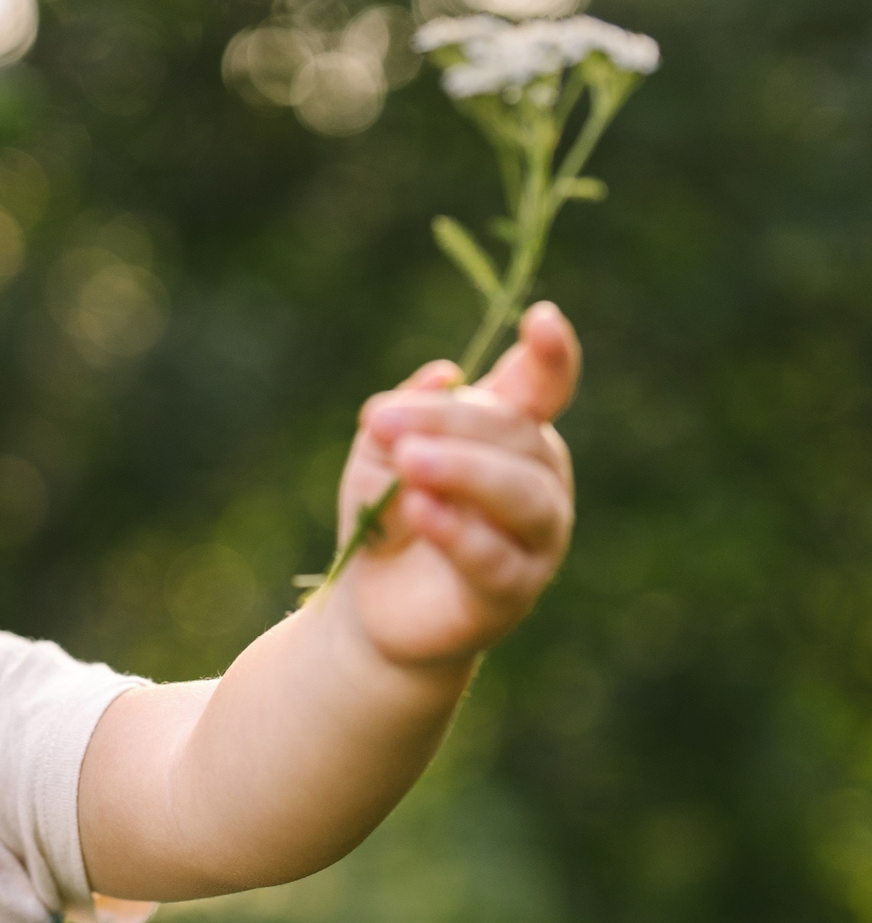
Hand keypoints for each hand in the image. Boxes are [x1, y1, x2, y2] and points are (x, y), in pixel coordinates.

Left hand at [334, 300, 578, 666]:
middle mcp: (540, 481)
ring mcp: (536, 539)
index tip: (540, 318)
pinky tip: (421, 510)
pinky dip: (457, 531)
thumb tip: (440, 373)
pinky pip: (494, 558)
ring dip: (463, 471)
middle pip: (516, 435)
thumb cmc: (386, 515)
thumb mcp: (378, 456)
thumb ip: (403, 417)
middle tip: (381, 421)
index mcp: (513, 436)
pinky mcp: (511, 592)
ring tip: (410, 463)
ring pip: (521, 495)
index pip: (544, 388)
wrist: (371, 605)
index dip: (550, 355)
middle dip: (450, 423)